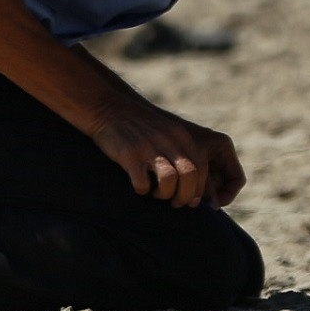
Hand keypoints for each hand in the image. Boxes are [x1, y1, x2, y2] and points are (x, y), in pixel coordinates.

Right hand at [95, 104, 244, 210]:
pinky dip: (142, 190)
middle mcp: (169, 140)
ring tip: (156, 194)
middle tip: (176, 203)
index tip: (191, 199)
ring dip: (165, 194)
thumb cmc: (138, 127)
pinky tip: (139, 185)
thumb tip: (192, 184)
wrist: (108, 107)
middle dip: (185, 196)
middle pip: (190, 175)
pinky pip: (143, 183)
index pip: (202, 166)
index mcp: (180, 135)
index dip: (199, 188)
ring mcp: (149, 147)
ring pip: (170, 181)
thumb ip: (180, 150)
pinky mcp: (130, 155)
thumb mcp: (165, 131)